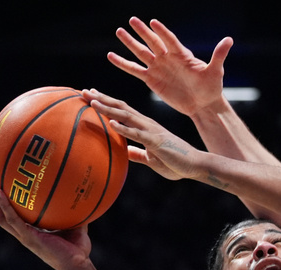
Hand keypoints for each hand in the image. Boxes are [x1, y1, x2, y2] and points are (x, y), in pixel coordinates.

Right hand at [0, 183, 91, 269]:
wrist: (77, 266)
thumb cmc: (77, 251)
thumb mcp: (75, 228)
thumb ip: (73, 214)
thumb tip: (80, 198)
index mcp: (32, 234)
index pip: (15, 219)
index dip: (7, 207)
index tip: (3, 192)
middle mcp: (25, 235)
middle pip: (2, 218)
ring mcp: (25, 237)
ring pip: (1, 218)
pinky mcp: (28, 238)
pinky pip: (13, 219)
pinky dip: (5, 206)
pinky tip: (0, 193)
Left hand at [83, 89, 203, 180]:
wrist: (196, 165)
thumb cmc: (176, 162)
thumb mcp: (152, 158)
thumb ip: (138, 154)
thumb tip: (125, 152)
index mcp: (145, 127)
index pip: (123, 110)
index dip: (107, 102)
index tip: (91, 95)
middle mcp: (147, 124)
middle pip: (121, 107)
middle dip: (102, 99)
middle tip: (84, 92)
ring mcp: (151, 132)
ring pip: (127, 116)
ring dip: (109, 108)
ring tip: (93, 102)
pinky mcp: (156, 142)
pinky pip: (137, 134)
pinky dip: (124, 128)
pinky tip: (112, 123)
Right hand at [108, 17, 232, 116]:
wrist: (203, 104)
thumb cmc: (211, 88)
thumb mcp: (215, 71)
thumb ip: (219, 55)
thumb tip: (229, 39)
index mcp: (182, 54)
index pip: (170, 40)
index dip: (162, 32)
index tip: (153, 22)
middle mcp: (168, 58)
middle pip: (153, 42)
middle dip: (142, 32)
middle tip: (132, 20)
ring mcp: (158, 68)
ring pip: (141, 53)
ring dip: (130, 43)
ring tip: (119, 32)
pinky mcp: (151, 80)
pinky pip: (135, 70)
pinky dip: (123, 64)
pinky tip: (111, 56)